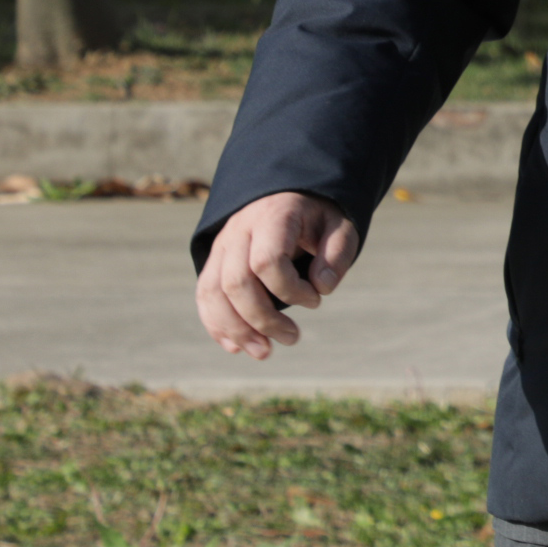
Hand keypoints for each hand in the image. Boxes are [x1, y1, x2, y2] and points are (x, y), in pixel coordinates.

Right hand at [194, 191, 360, 360]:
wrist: (290, 193)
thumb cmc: (319, 215)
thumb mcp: (341, 225)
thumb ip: (337, 253)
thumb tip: (322, 287)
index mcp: (272, 216)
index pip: (266, 261)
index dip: (290, 290)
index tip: (316, 300)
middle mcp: (239, 230)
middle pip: (235, 283)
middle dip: (262, 319)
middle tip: (293, 338)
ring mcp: (222, 246)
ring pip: (213, 293)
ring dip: (236, 329)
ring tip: (264, 353)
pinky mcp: (215, 261)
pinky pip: (205, 295)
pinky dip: (217, 324)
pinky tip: (236, 346)